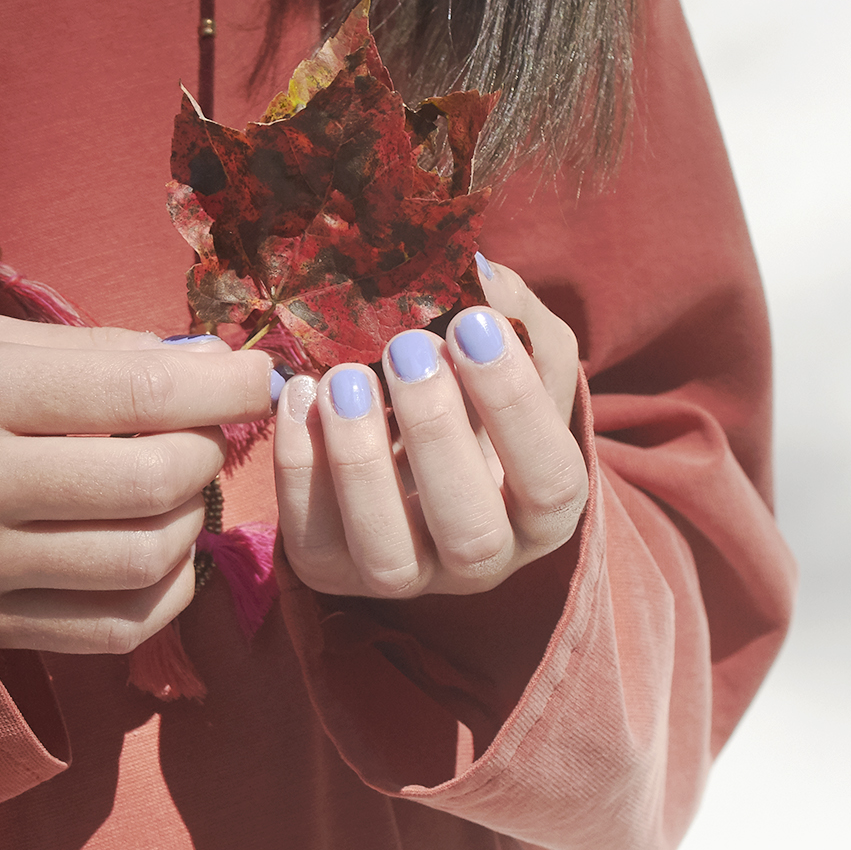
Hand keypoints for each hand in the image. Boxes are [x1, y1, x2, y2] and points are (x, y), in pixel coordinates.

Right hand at [0, 316, 275, 653]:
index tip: (255, 375)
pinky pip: (115, 627)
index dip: (223, 385)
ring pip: (144, 559)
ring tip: (177, 487)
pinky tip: (164, 552)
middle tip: (204, 430)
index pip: (140, 393)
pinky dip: (168, 589)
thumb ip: (99, 352)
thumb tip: (213, 366)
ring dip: (193, 519)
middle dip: (208, 450)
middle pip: (152, 483)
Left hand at [273, 257, 587, 600]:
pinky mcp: (333, 571)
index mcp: (543, 512)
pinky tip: (299, 398)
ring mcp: (405, 576)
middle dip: (435, 432)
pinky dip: (300, 469)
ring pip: (389, 555)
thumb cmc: (475, 399)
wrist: (407, 450)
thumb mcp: (513, 358)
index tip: (474, 324)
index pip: (551, 481)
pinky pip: (313, 541)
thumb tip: (482, 273)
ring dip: (361, 462)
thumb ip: (516, 317)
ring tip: (343, 377)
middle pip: (471, 530)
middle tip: (406, 345)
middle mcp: (482, 560)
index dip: (514, 406)